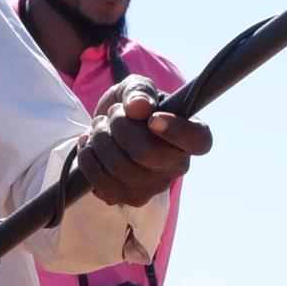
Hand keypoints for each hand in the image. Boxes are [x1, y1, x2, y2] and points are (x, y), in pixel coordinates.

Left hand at [80, 76, 212, 205]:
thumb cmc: (131, 106)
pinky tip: (90, 144)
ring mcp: (155, 185)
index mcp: (191, 136)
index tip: (152, 118)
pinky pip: (101, 182)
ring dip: (100, 140)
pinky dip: (88, 158)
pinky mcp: (129, 197)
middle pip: (146, 153)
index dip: (176, 131)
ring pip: (119, 168)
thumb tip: (138, 106)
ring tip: (99, 126)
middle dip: (119, 127)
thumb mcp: (135, 88)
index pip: (198, 141)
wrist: (108, 129)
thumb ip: (139, 91)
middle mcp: (178, 165)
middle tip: (113, 114)